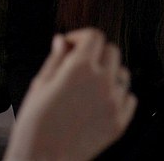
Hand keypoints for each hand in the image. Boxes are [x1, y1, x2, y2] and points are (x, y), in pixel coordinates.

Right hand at [4, 27, 136, 160]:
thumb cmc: (34, 126)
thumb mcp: (39, 85)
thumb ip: (56, 59)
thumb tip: (62, 41)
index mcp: (80, 69)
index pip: (94, 36)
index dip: (81, 37)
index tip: (72, 45)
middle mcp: (102, 82)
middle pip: (112, 50)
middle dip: (96, 53)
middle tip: (80, 64)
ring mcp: (114, 102)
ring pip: (123, 73)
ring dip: (109, 73)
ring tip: (89, 86)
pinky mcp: (120, 121)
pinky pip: (129, 98)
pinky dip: (118, 96)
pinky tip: (100, 102)